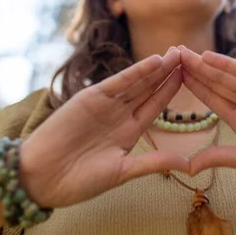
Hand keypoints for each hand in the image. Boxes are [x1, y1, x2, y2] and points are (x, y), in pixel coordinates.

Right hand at [19, 47, 189, 207]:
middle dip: (170, 73)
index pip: (156, 106)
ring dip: (158, 68)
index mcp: (129, 132)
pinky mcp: (90, 97)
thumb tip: (189, 165)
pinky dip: (136, 72)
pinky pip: (118, 83)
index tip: (195, 78)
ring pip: (138, 82)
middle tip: (192, 55)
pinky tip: (155, 61)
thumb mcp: (123, 172)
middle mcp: (119, 114)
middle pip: (150, 89)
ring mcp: (105, 104)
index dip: (174, 91)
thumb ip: (154, 163)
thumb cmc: (79, 181)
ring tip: (179, 53)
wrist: (41, 179)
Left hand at [179, 46, 235, 201]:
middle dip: (191, 70)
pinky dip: (230, 66)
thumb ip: (221, 157)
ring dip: (204, 64)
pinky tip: (209, 58)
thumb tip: (187, 167)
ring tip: (181, 52)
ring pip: (227, 76)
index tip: (167, 78)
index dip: (190, 88)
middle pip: (214, 83)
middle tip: (167, 55)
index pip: (210, 100)